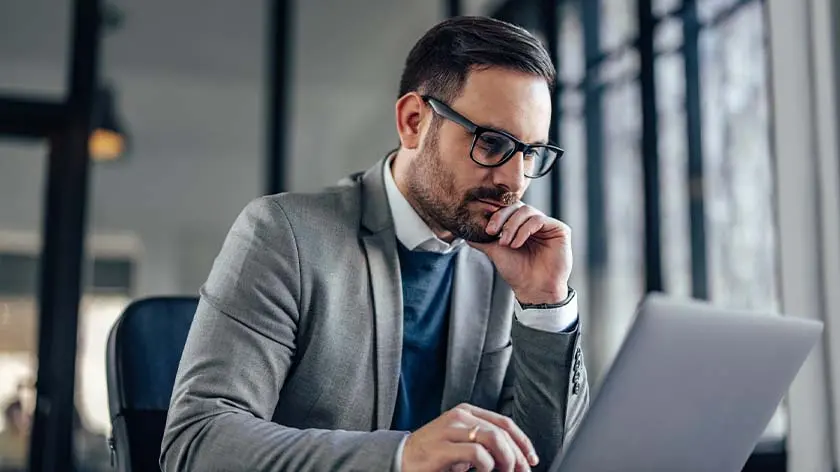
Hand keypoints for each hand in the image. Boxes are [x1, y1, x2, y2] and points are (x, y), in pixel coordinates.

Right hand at [401, 403, 538, 471]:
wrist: (400, 460)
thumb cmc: (433, 455)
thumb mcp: (461, 443)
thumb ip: (484, 442)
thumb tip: (514, 456)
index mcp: (466, 412)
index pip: (504, 422)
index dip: (523, 441)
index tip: (532, 459)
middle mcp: (459, 416)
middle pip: (502, 431)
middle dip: (518, 455)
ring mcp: (450, 429)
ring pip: (494, 438)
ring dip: (507, 459)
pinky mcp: (443, 447)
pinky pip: (477, 453)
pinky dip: (488, 466)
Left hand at [470, 202, 572, 303]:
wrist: (533, 289)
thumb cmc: (517, 272)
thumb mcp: (495, 252)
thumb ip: (482, 240)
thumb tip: (465, 232)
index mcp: (521, 225)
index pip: (508, 209)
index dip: (496, 215)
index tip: (486, 230)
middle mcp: (534, 223)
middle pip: (516, 206)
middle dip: (502, 218)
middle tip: (492, 232)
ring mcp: (547, 225)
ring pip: (527, 211)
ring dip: (512, 226)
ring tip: (506, 243)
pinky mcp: (559, 229)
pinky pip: (539, 219)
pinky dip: (525, 230)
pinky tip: (517, 243)